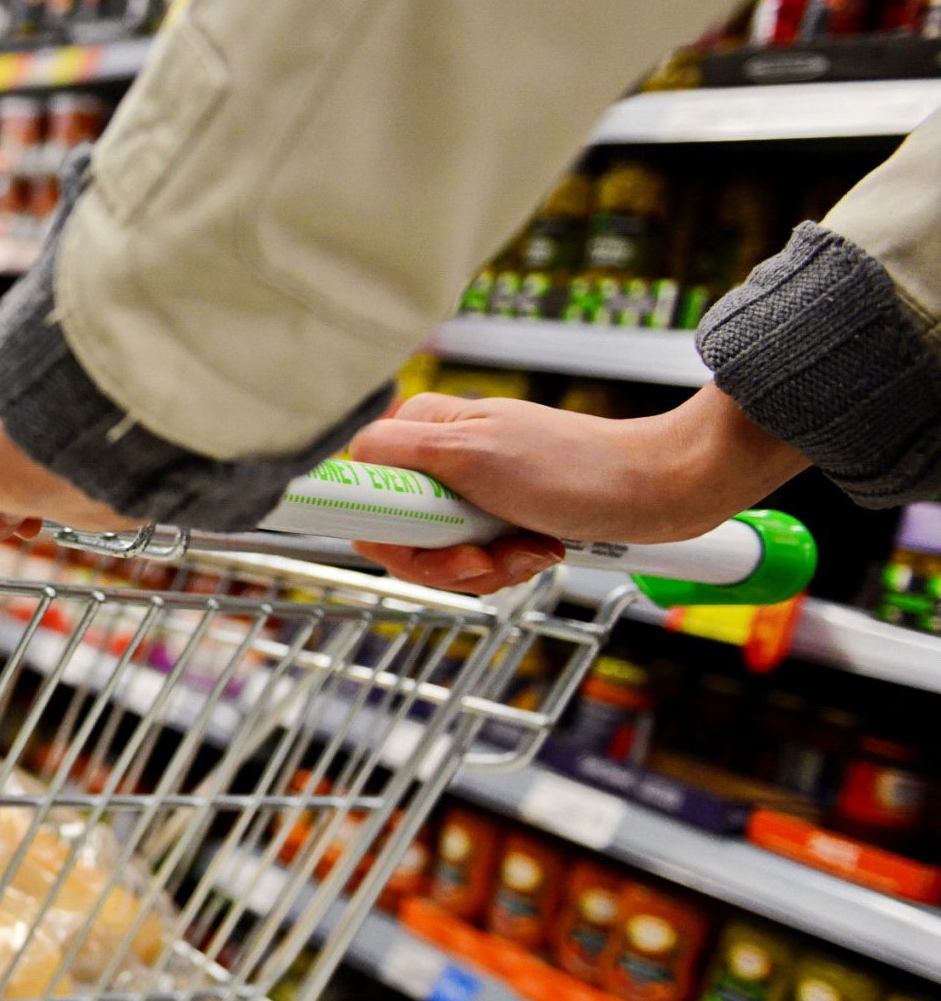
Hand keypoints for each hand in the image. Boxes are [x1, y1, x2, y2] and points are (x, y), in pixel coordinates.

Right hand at [346, 385, 804, 592]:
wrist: (659, 489)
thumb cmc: (577, 469)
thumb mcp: (473, 453)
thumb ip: (399, 452)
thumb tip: (340, 461)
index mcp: (421, 432)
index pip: (358, 493)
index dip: (385, 531)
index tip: (420, 545)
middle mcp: (437, 460)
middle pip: (397, 535)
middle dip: (442, 560)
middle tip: (484, 557)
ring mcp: (469, 493)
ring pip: (437, 555)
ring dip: (483, 568)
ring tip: (528, 551)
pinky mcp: (501, 519)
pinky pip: (476, 561)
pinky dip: (507, 567)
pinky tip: (539, 551)